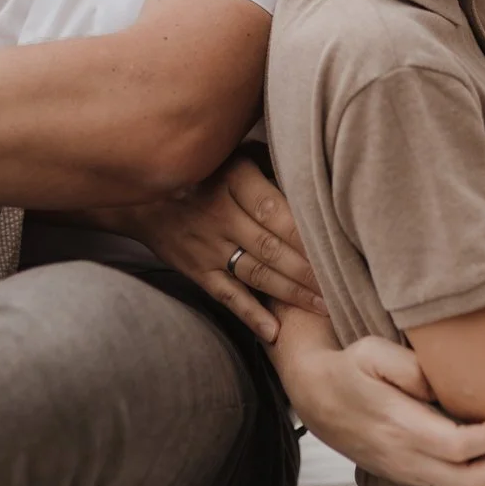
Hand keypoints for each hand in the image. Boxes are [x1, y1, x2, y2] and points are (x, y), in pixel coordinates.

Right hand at [105, 154, 324, 341]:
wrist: (141, 197)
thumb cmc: (204, 170)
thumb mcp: (233, 153)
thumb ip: (270, 162)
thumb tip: (315, 170)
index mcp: (232, 179)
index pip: (275, 209)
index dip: (305, 233)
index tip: (336, 247)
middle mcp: (219, 215)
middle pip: (272, 247)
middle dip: (309, 270)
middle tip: (343, 285)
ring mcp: (207, 247)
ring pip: (257, 274)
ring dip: (292, 294)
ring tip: (324, 307)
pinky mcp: (197, 271)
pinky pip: (228, 296)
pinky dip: (251, 315)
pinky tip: (274, 332)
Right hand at [275, 318, 484, 485]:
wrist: (314, 395)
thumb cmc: (348, 368)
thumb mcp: (374, 351)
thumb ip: (412, 368)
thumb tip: (445, 387)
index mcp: (400, 426)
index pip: (459, 447)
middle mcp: (403, 457)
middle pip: (466, 484)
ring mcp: (403, 471)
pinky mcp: (402, 475)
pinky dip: (474, 480)